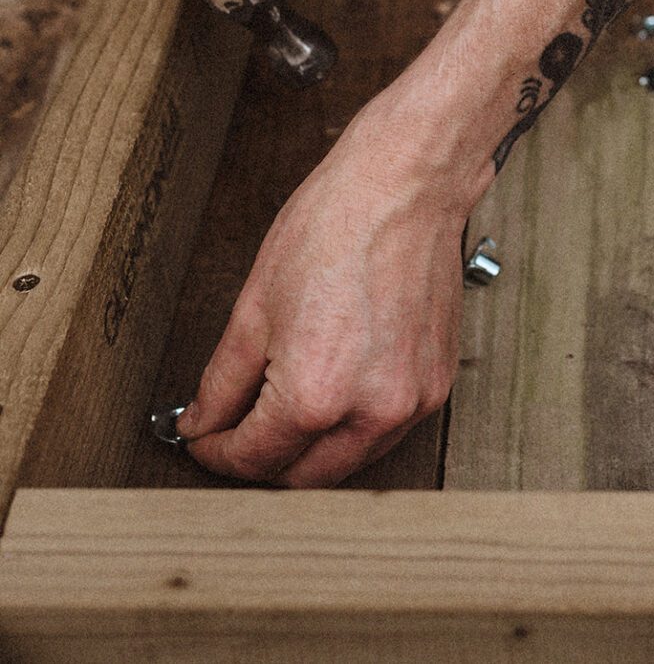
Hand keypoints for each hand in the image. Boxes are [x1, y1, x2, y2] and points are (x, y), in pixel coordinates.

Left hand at [176, 99, 468, 486]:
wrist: (405, 186)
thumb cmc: (335, 225)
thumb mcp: (255, 305)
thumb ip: (223, 379)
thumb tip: (203, 420)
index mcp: (314, 394)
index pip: (253, 459)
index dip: (216, 454)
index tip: (204, 441)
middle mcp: (370, 411)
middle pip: (302, 478)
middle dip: (262, 463)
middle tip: (236, 432)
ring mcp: (412, 403)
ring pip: (349, 463)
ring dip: (311, 451)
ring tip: (284, 409)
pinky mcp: (437, 387)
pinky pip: (386, 433)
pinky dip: (354, 427)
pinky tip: (335, 391)